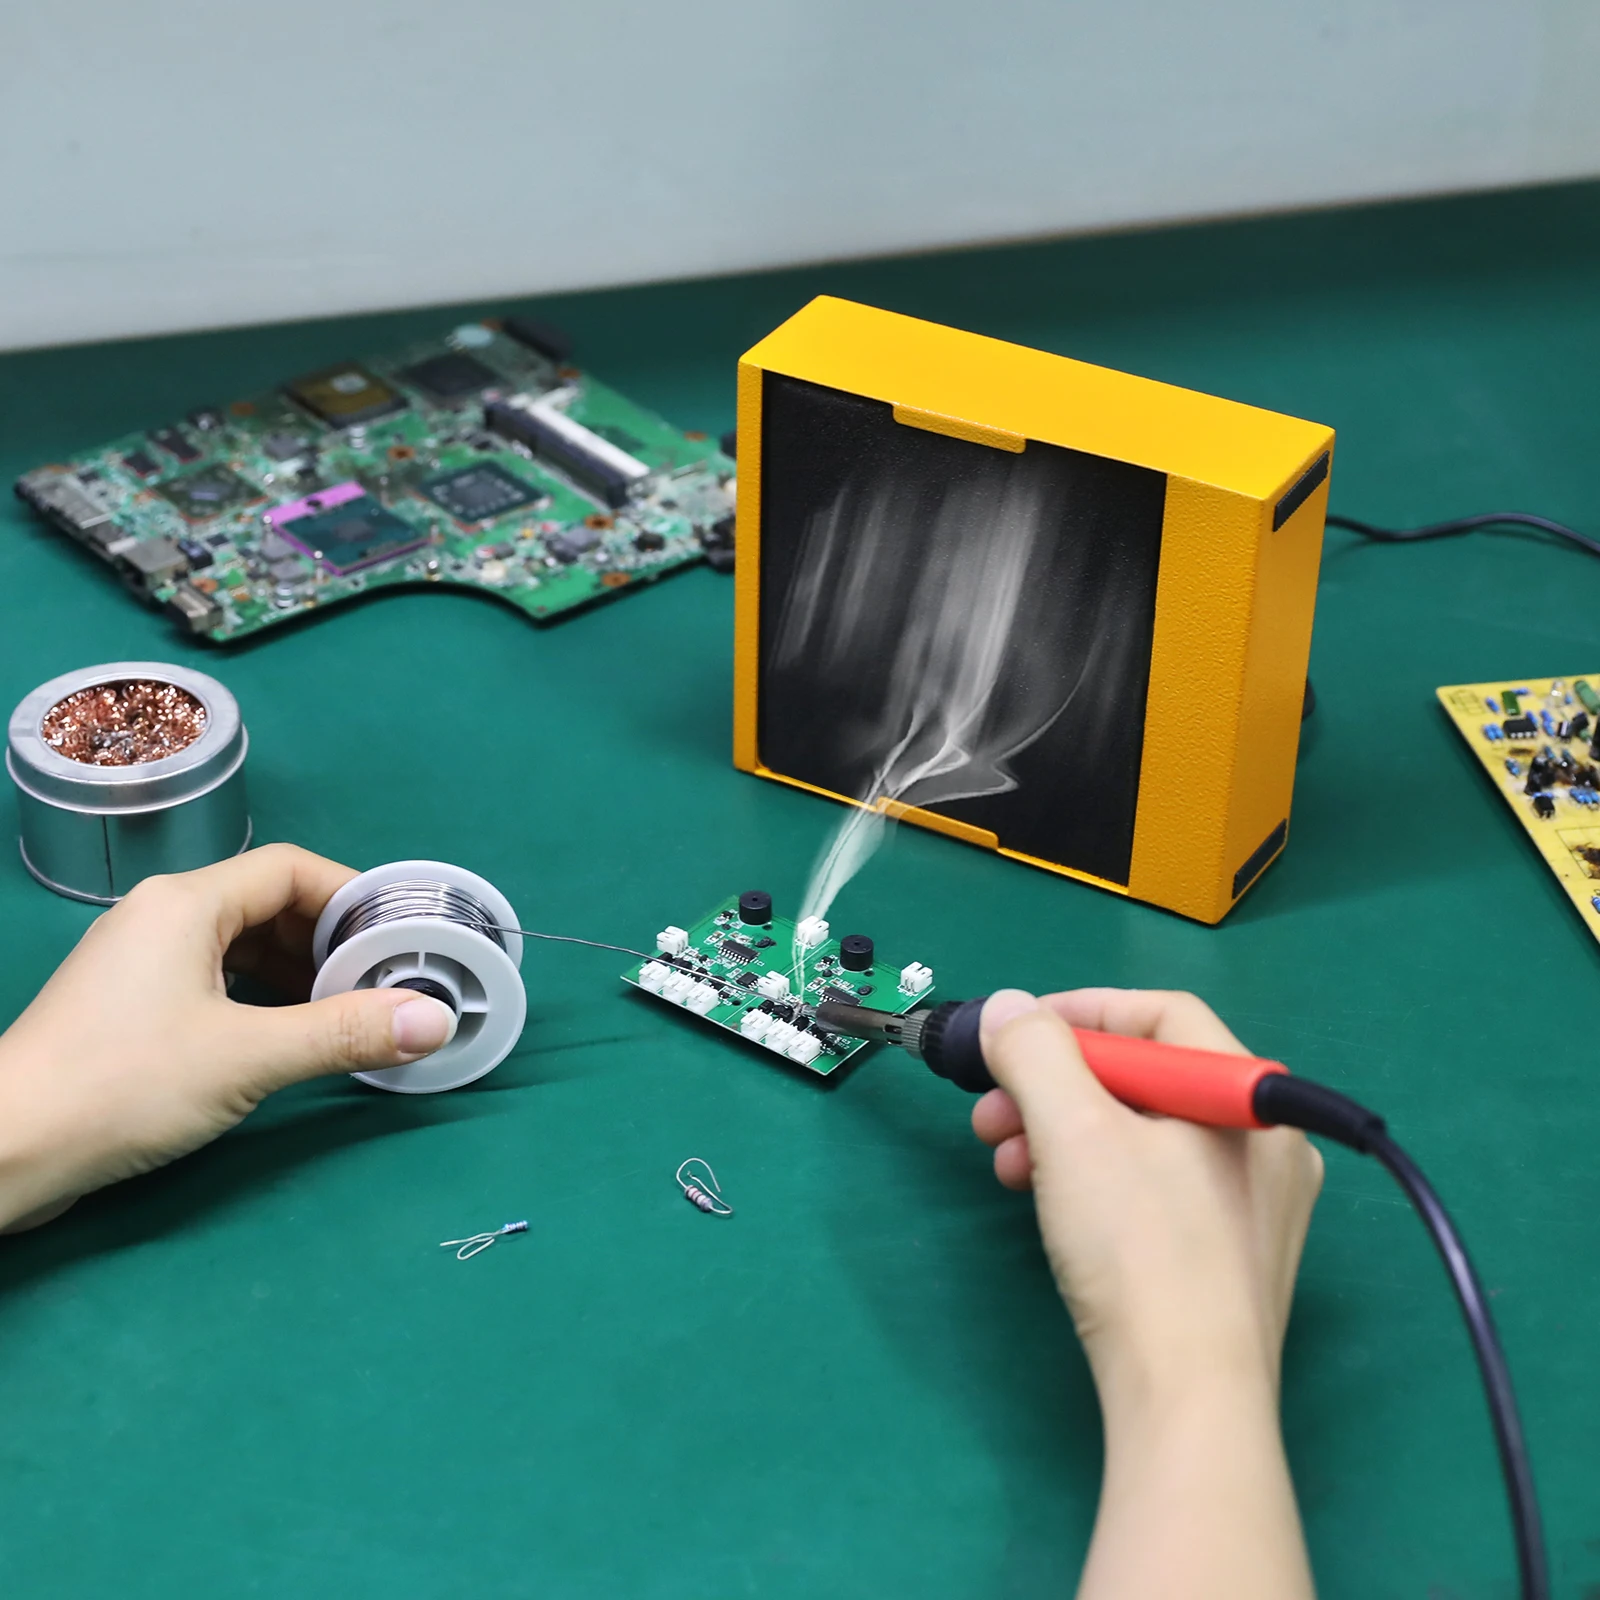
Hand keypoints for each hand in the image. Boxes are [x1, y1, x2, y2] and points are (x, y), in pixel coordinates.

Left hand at [0, 844, 455, 1232]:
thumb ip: (344, 1033)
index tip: (400, 940)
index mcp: (186, 903)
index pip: (292, 870)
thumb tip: (435, 1021)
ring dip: (297, 976)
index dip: (353, 899)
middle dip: (331, 943)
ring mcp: (138, 961)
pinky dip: (260, 999)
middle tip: (384, 985)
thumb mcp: (248, 1058)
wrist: (4, 1151)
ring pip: (240, 945)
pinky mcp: (128, 1005)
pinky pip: (213, 978)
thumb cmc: (123, 1086)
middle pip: (268, 905)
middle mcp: (161, 916)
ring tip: (348, 1016)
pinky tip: (287, 1036)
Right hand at [973, 988, 1321, 1599]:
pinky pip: (1157, 1188)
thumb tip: (1010, 1008)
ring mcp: (1256, 1207)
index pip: (1161, 1013)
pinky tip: (1050, 1207)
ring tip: (1006, 1166)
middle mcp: (1266, 1142)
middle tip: (990, 1113)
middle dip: (1055, 1084)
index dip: (1080, 1010)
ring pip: (1145, 1135)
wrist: (1186, 1400)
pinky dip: (1095, 1180)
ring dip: (1062, 1133)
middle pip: (1147, 1076)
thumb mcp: (1072, 1131)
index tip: (1012, 1035)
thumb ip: (1034, 1051)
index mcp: (1248, 1095)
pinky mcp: (1232, 1260)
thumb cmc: (1138, 1249)